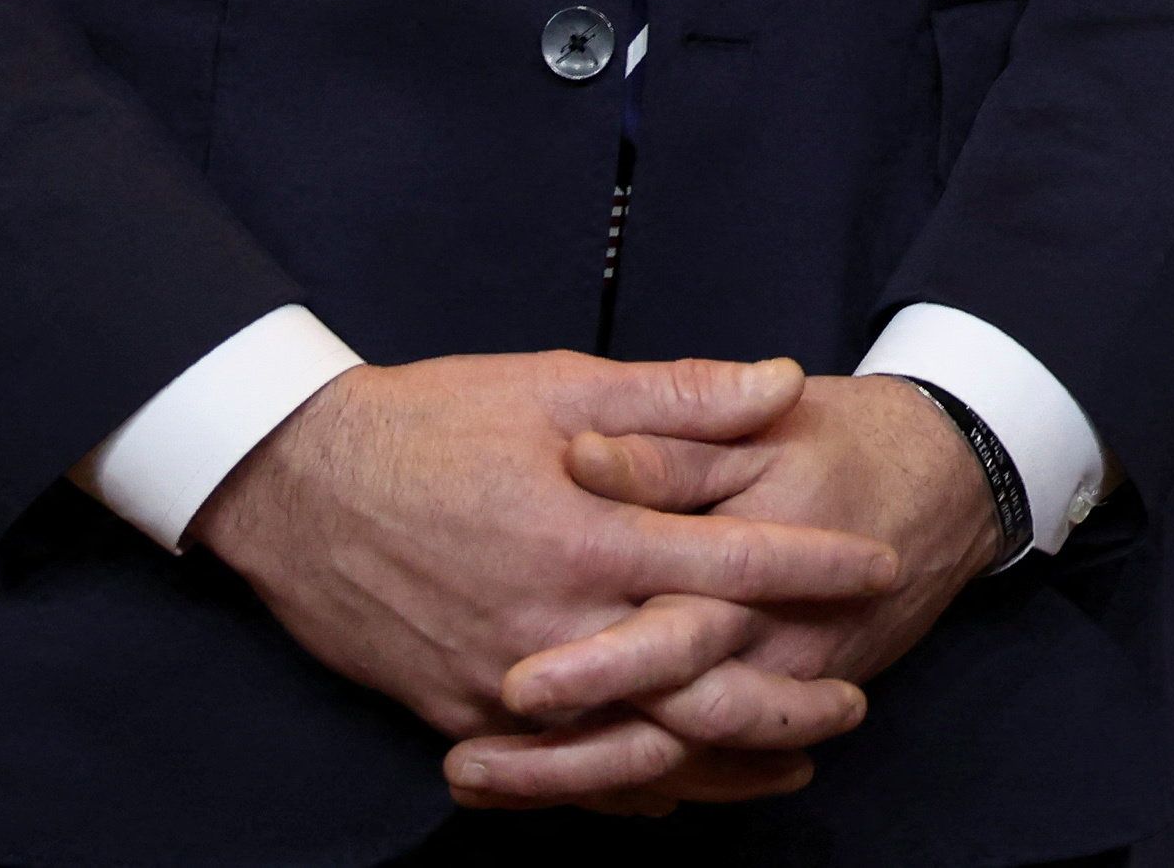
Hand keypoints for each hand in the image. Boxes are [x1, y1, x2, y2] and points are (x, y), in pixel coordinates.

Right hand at [192, 353, 901, 809]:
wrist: (295, 484)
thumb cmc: (430, 422)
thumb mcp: (559, 386)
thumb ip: (678, 395)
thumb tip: (780, 384)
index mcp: (586, 532)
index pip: (728, 560)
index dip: (813, 567)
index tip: (879, 566)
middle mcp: (551, 621)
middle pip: (693, 681)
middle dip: (783, 694)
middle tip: (854, 698)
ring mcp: (501, 681)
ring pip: (632, 746)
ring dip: (719, 761)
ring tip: (793, 758)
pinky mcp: (459, 715)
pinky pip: (559, 771)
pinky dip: (626, 788)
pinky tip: (678, 789)